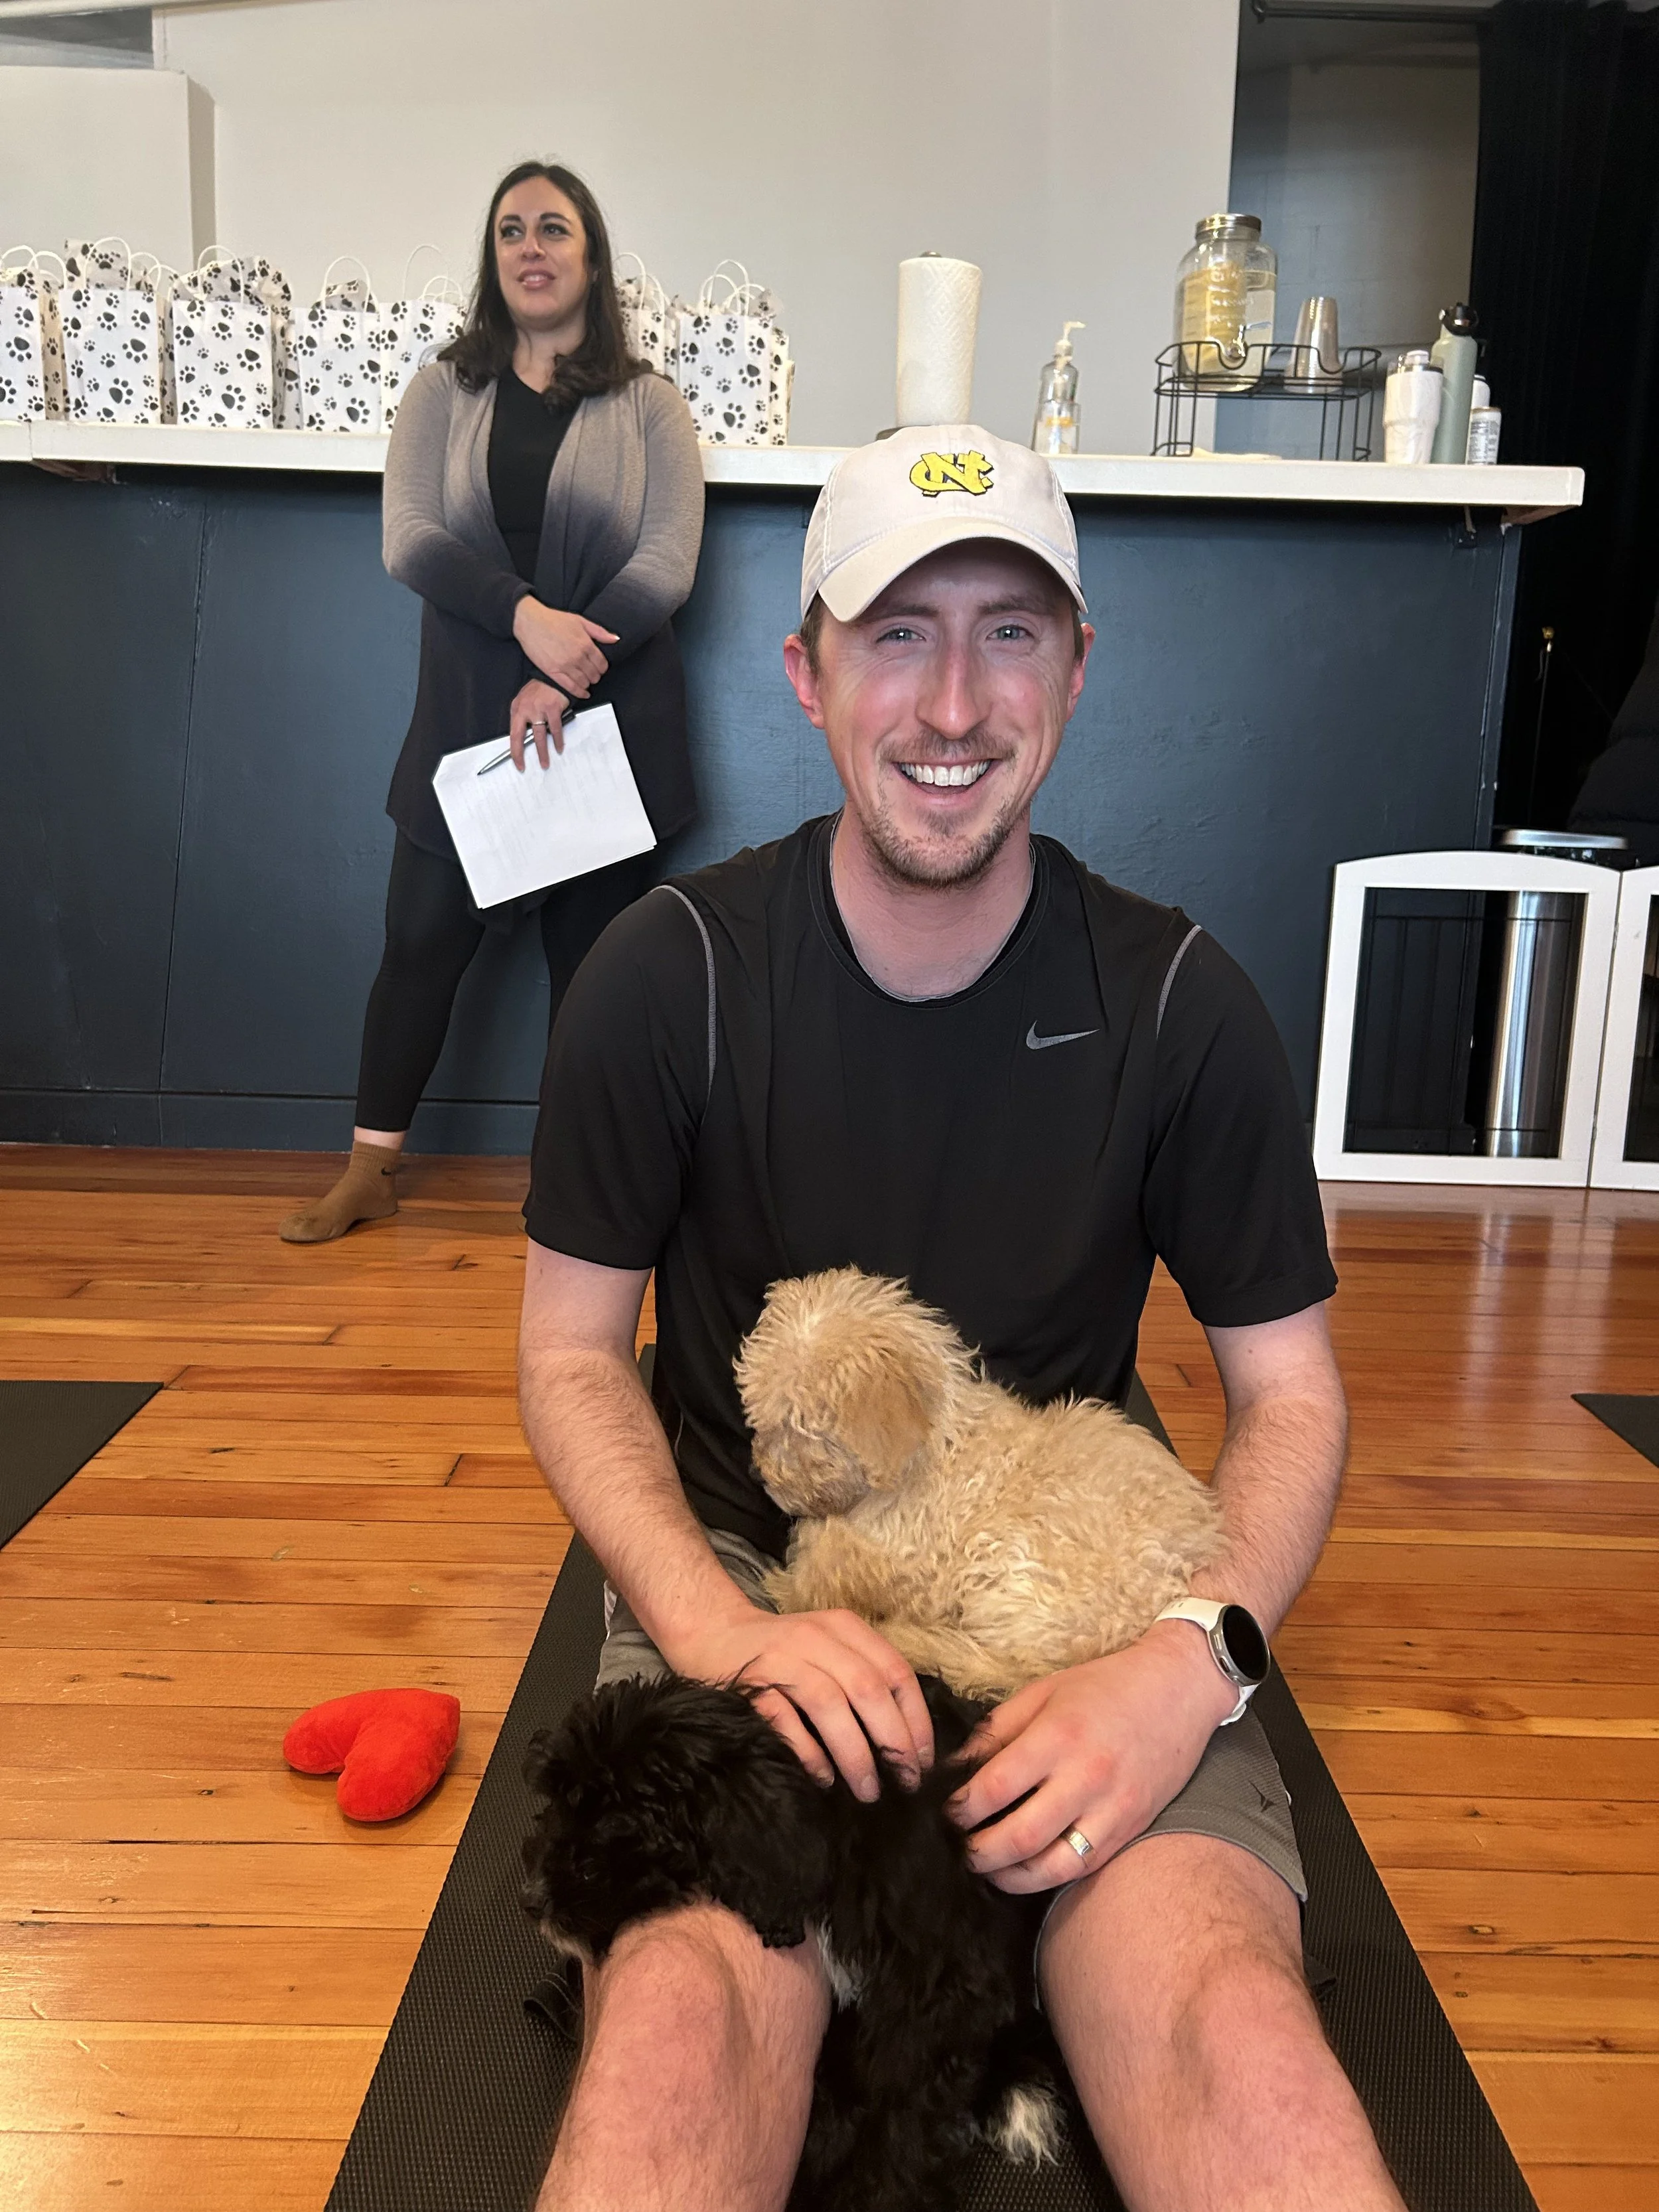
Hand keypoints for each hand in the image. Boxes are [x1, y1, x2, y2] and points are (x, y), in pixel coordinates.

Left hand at [507, 680, 571, 771]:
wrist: (554, 676)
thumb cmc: (541, 689)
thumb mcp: (527, 701)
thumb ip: (525, 717)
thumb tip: (526, 736)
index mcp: (517, 708)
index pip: (512, 734)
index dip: (514, 750)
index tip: (517, 762)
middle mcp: (525, 709)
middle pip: (520, 737)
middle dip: (521, 754)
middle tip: (524, 766)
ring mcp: (538, 709)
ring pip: (539, 736)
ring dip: (543, 752)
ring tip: (545, 763)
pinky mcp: (552, 709)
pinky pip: (555, 729)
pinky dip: (557, 740)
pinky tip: (558, 747)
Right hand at [512, 598, 616, 699]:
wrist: (531, 622)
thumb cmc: (554, 619)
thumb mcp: (580, 620)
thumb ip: (599, 632)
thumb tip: (615, 639)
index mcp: (585, 644)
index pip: (602, 664)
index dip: (603, 668)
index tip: (600, 667)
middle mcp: (577, 657)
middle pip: (594, 675)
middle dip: (596, 676)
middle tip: (593, 674)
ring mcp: (565, 666)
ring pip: (584, 682)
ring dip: (588, 684)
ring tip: (587, 681)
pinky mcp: (553, 673)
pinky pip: (570, 687)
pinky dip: (579, 693)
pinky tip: (583, 693)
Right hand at [662, 1604, 934, 1803]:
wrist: (713, 1633)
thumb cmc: (784, 1653)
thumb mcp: (830, 1650)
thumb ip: (865, 1680)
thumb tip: (908, 1743)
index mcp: (845, 1629)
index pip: (896, 1672)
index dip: (916, 1720)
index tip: (924, 1762)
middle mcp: (816, 1637)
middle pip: (869, 1689)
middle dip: (893, 1741)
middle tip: (905, 1783)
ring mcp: (782, 1658)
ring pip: (831, 1704)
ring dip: (855, 1753)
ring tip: (867, 1791)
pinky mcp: (751, 1683)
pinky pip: (786, 1721)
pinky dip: (809, 1753)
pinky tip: (823, 1778)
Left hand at [947, 1620, 1236, 1893]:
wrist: (1179, 1690)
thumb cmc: (1105, 1686)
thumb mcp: (1043, 1691)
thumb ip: (997, 1729)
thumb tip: (957, 1767)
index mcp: (1058, 1736)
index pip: (994, 1788)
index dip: (959, 1808)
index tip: (943, 1813)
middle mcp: (1086, 1776)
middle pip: (1019, 1836)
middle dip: (978, 1852)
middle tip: (957, 1850)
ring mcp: (1113, 1808)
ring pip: (1052, 1866)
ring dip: (1010, 1877)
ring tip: (987, 1869)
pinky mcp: (1131, 1827)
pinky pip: (1084, 1865)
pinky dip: (1049, 1875)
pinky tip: (1027, 1869)